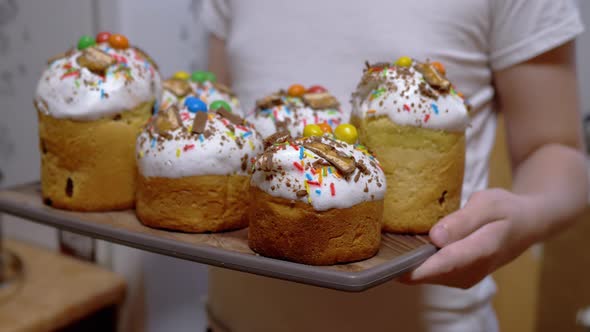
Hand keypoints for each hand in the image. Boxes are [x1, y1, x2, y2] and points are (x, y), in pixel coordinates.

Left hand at [400, 188, 538, 288]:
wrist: (527, 225)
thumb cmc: (506, 209)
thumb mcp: (488, 204)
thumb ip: (463, 221)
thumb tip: (436, 238)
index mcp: (482, 249)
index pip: (445, 263)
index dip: (416, 267)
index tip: (391, 264)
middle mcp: (473, 270)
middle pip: (430, 273)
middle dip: (405, 262)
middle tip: (380, 247)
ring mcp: (465, 278)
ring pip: (428, 276)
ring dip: (410, 263)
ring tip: (390, 244)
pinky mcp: (458, 278)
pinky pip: (432, 274)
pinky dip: (419, 263)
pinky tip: (408, 247)